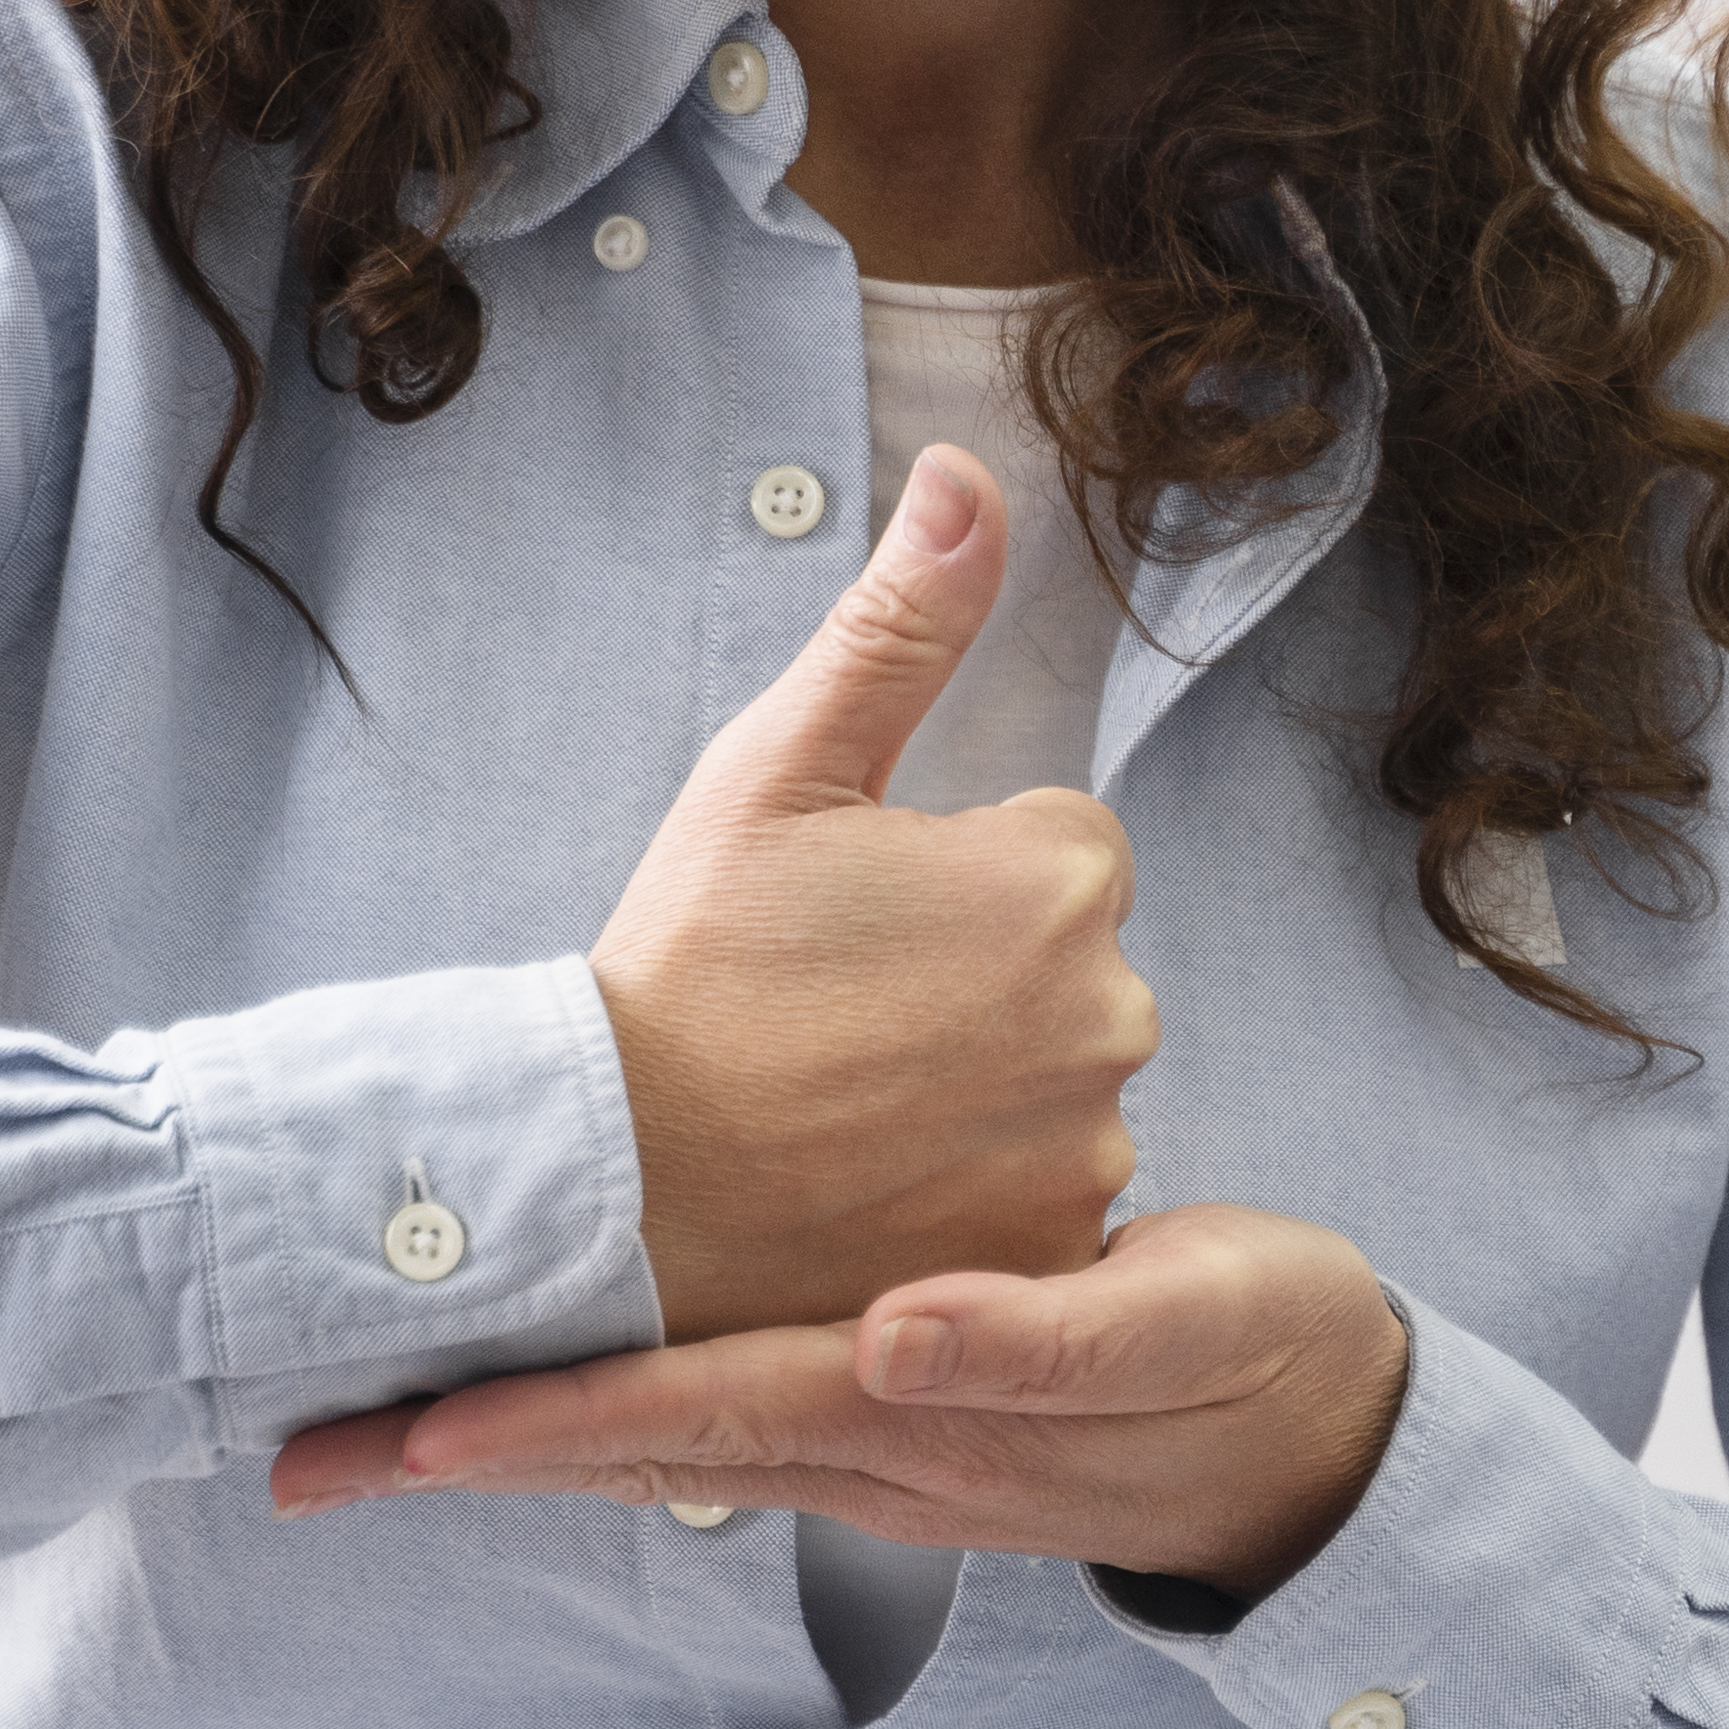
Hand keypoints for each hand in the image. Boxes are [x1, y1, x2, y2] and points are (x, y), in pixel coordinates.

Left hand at [271, 1204, 1413, 1599]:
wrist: (1326, 1440)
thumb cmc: (1257, 1357)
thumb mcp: (1188, 1325)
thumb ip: (1048, 1334)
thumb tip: (893, 1332)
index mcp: (919, 1411)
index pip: (696, 1410)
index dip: (550, 1422)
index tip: (411, 1435)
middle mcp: (864, 1446)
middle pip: (632, 1448)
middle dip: (467, 1457)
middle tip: (300, 1461)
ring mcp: (867, 1448)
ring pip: (657, 1440)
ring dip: (517, 1438)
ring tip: (371, 1429)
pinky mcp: (885, 1419)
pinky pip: (713, 1418)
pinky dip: (610, 1406)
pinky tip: (550, 1376)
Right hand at [590, 446, 1149, 1335]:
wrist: (616, 1177)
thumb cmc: (689, 960)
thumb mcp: (779, 765)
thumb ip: (901, 622)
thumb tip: (969, 475)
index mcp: (1061, 875)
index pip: (1054, 851)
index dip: (943, 883)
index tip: (846, 929)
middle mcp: (1111, 1012)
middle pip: (1065, 971)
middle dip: (974, 985)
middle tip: (831, 1018)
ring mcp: (1089, 1145)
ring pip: (1054, 1086)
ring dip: (975, 1090)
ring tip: (838, 1103)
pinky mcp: (1052, 1253)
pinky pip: (1040, 1198)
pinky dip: (973, 1191)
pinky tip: (871, 1185)